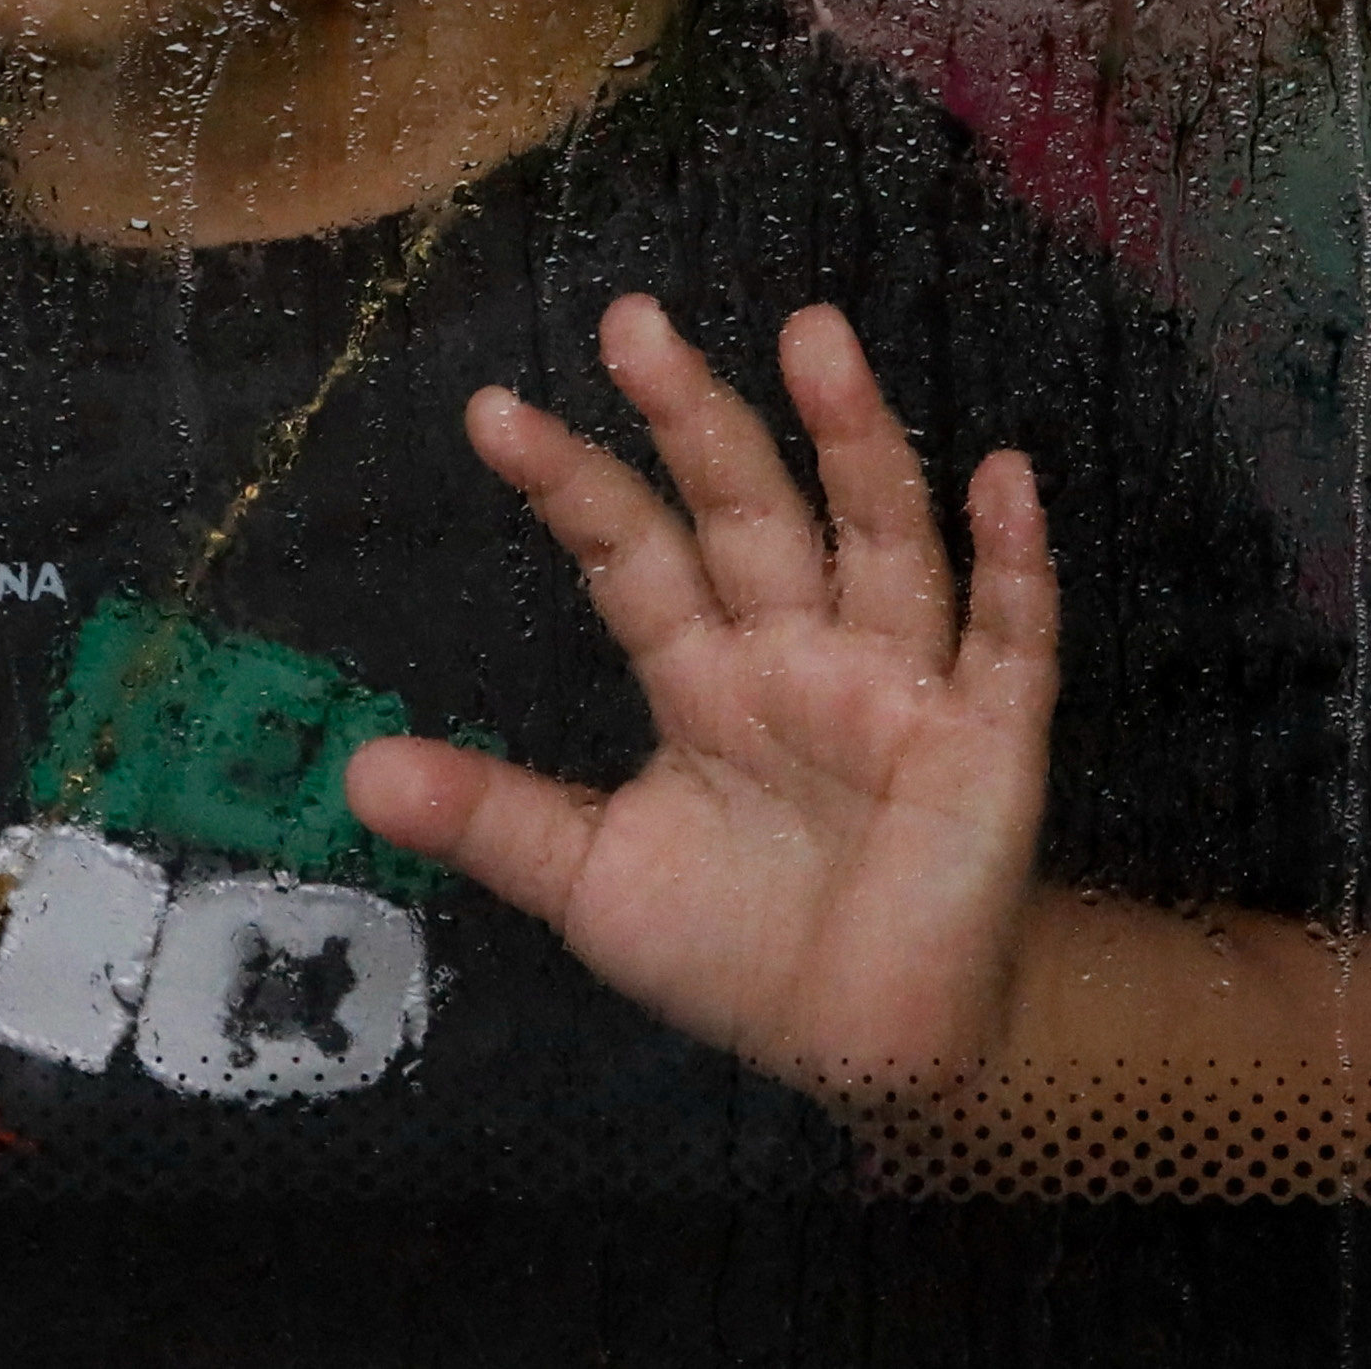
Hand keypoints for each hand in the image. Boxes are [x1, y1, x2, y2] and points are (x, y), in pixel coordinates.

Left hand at [343, 294, 1057, 1107]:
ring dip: (852, 439)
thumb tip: (356, 772)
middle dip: (696, 418)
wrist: (867, 1047)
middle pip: (748, 511)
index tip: (492, 413)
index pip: (632, 556)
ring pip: (879, 536)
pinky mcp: (987, 734)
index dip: (571, 485)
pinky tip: (1004, 478)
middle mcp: (798, 649)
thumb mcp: (595, 884)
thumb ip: (496, 820)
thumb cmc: (738, 945)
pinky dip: (1015, 560)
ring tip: (814, 338)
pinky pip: (1008, 636)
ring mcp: (897, 679)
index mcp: (704, 674)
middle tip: (634, 322)